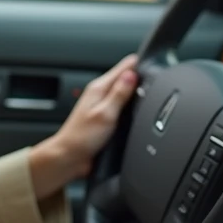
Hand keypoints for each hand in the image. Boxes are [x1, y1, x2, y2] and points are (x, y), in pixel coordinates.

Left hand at [29, 54, 139, 198]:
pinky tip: (134, 109)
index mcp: (99, 88)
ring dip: (134, 92)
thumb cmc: (81, 137)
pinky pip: (120, 106)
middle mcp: (100, 94)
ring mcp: (102, 105)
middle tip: (153, 80)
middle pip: (124, 78)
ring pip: (123, 92)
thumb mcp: (105, 114)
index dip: (138, 65)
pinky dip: (129, 105)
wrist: (69, 157)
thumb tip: (132, 75)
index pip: (123, 67)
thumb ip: (119, 94)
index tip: (151, 66)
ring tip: (146, 91)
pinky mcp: (104, 117)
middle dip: (138, 78)